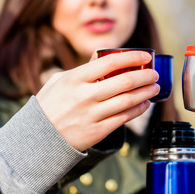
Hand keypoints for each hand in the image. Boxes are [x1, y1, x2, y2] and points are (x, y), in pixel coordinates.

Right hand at [36, 51, 159, 150]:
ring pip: (128, 100)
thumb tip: (105, 55)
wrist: (39, 138)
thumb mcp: (59, 80)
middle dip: (145, 76)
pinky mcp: (97, 131)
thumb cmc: (50, 105)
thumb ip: (83, 68)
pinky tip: (145, 104)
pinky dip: (138, 109)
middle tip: (155, 74)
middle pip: (124, 81)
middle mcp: (85, 95)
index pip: (110, 62)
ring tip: (155, 88)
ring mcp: (92, 114)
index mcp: (76, 78)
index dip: (133, 57)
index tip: (146, 56)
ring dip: (146, 93)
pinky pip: (124, 118)